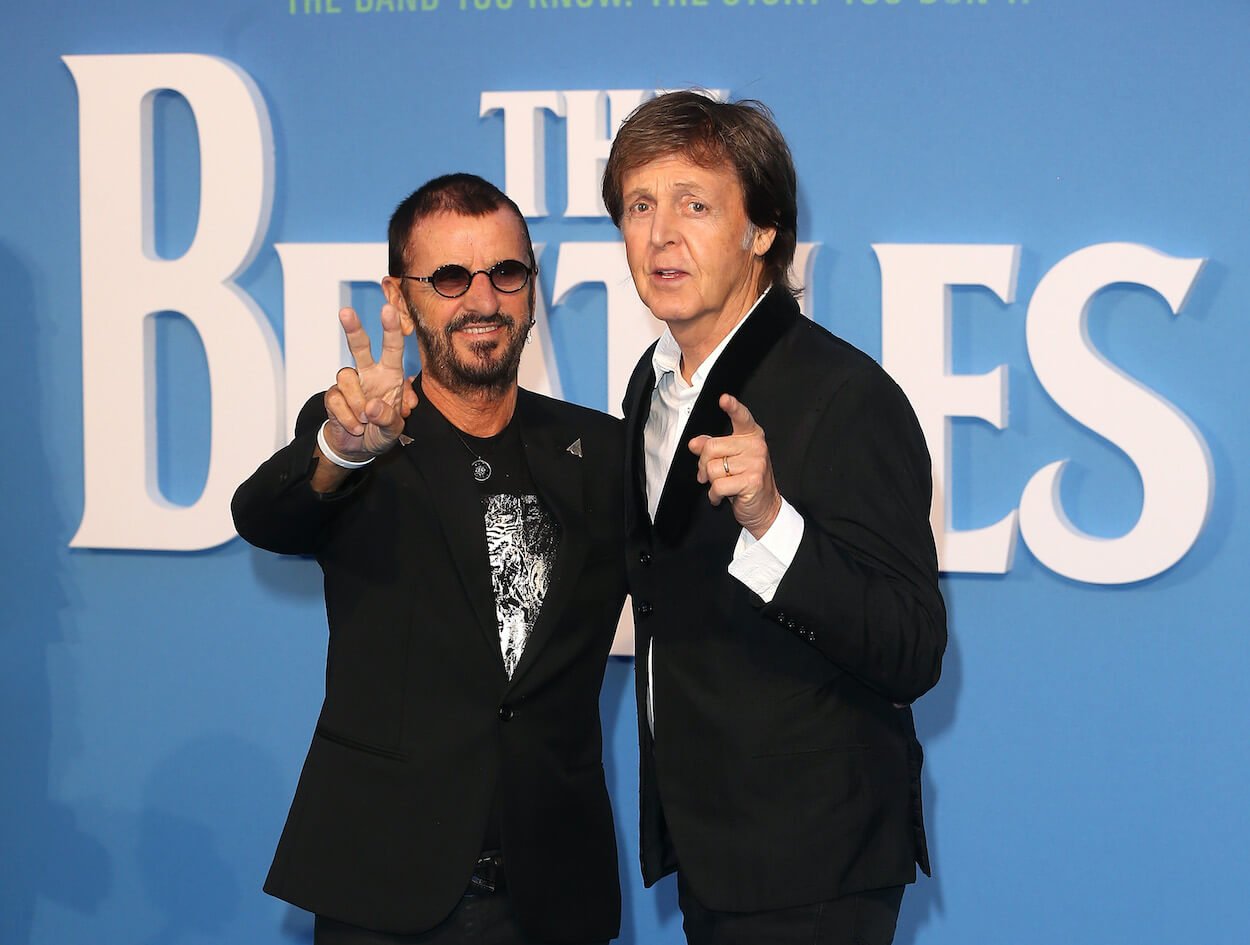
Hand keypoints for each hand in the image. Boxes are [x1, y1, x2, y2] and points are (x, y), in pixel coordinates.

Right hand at [322, 304, 417, 459]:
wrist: (359, 448)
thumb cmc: (381, 432)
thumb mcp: (393, 430)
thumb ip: (387, 419)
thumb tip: (371, 406)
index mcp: (390, 375)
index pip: (392, 348)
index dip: (391, 329)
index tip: (388, 310)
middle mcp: (369, 374)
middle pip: (359, 347)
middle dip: (353, 329)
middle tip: (346, 312)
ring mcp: (350, 384)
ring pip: (346, 378)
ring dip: (356, 404)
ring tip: (364, 422)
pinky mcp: (333, 395)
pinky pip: (336, 400)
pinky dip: (347, 418)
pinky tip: (354, 427)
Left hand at [688, 394, 782, 538]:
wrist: (764, 508)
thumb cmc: (745, 481)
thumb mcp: (728, 460)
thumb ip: (712, 448)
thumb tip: (694, 443)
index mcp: (751, 436)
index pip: (741, 417)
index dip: (732, 407)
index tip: (724, 399)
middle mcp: (756, 446)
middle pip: (711, 448)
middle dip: (704, 465)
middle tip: (710, 475)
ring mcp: (756, 463)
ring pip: (713, 469)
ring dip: (711, 482)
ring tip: (723, 486)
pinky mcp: (752, 480)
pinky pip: (718, 485)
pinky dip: (714, 495)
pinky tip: (722, 497)